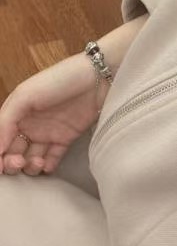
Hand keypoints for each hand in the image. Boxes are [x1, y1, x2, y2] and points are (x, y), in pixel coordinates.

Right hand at [0, 53, 109, 175]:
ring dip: (30, 166)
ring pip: (31, 158)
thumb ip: (5, 122)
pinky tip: (48, 165)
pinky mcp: (66, 138)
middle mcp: (29, 125)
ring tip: (38, 162)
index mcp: (15, 114)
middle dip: (12, 162)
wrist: (98, 78)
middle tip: (19, 162)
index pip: (0, 140)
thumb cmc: (59, 80)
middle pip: (13, 152)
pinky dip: (48, 166)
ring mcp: (48, 132)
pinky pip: (53, 158)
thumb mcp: (24, 95)